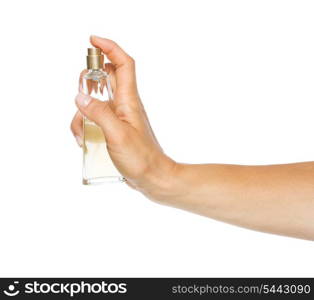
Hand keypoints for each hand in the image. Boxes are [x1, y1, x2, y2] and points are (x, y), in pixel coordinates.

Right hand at [71, 36, 176, 192]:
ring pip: (96, 100)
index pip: (123, 64)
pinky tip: (84, 140)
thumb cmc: (141, 158)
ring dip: (83, 113)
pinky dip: (86, 125)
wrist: (152, 177)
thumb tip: (80, 97)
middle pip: (105, 79)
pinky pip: (96, 118)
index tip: (93, 41)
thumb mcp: (117, 135)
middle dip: (88, 84)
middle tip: (81, 102)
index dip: (110, 48)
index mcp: (129, 100)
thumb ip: (99, 114)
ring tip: (81, 134)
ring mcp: (118, 117)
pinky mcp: (113, 129)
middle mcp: (124, 104)